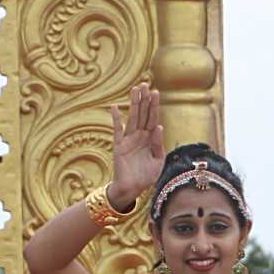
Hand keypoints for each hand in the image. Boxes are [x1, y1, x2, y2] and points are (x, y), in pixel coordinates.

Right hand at [108, 80, 163, 208]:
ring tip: (134, 90)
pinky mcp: (119, 146)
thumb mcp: (158, 162)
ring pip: (131, 118)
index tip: (155, 92)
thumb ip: (159, 145)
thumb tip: (159, 127)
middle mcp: (139, 136)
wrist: (132, 190)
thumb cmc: (146, 177)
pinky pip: (117, 130)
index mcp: (150, 139)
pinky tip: (114, 107)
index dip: (154, 106)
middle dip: (143, 99)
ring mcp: (129, 140)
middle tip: (144, 83)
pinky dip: (116, 119)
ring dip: (133, 104)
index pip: (153, 119)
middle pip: (142, 114)